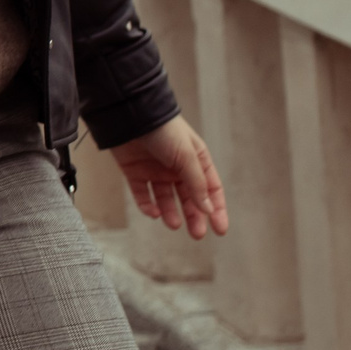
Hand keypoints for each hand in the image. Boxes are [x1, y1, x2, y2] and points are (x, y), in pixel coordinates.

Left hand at [110, 115, 229, 239]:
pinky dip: (147, 206)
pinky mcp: (135, 173)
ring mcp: (155, 170)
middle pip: (188, 198)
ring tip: (174, 224)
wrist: (130, 115)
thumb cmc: (164, 130)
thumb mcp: (187, 156)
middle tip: (197, 234)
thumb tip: (208, 210)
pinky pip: (142, 195)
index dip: (216, 209)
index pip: (210, 189)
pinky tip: (153, 213)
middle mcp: (176, 167)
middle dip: (194, 216)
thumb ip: (197, 184)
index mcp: (195, 160)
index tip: (220, 230)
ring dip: (170, 213)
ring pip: (165, 199)